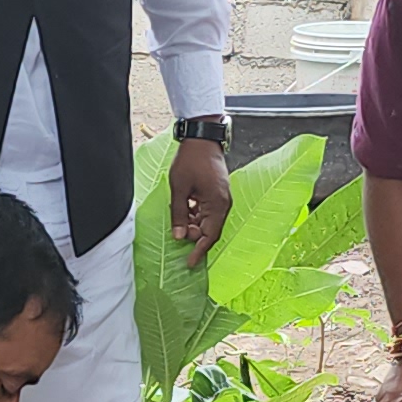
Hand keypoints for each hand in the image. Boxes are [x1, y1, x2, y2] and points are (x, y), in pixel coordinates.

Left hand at [168, 138, 230, 267]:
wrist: (202, 138)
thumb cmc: (192, 159)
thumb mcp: (179, 188)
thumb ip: (179, 214)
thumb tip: (179, 236)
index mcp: (217, 204)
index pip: (210, 236)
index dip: (199, 251)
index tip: (189, 263)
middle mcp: (223, 204)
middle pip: (209, 230)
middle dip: (193, 234)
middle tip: (178, 231)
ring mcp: (221, 198)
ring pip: (207, 221)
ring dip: (194, 224)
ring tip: (180, 216)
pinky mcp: (217, 193)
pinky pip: (207, 211)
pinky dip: (196, 214)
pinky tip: (185, 208)